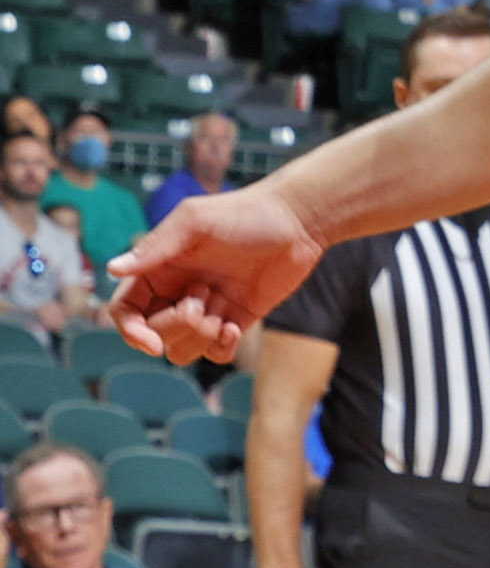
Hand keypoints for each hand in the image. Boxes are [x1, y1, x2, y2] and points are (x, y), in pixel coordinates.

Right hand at [109, 186, 327, 365]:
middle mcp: (177, 292)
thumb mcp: (195, 222)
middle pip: (153, 335)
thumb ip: (156, 247)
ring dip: (199, 337)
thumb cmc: (245, 213)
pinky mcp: (236, 320)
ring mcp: (207, 309)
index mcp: (159, 269)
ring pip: (181, 350)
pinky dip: (222, 348)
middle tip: (205, 294)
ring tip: (223, 306)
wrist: (299, 221)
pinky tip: (237, 326)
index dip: (130, 332)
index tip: (150, 343)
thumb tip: (112, 270)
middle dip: (176, 325)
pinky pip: (216, 354)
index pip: (125, 311)